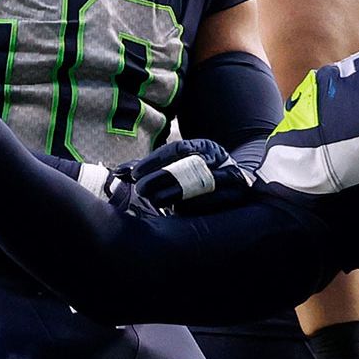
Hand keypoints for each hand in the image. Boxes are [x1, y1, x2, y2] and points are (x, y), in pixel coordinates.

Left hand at [121, 139, 258, 212]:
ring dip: (175, 194)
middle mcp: (220, 160)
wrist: (239, 188)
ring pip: (201, 186)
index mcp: (206, 147)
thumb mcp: (180, 166)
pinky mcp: (235, 198)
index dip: (155, 160)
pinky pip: (211, 204)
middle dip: (162, 177)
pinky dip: (191, 208)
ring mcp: (231, 179)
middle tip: (141, 188)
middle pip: (189, 166)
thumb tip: (119, 172)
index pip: (178, 149)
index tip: (134, 173)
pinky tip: (176, 210)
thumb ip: (151, 168)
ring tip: (155, 200)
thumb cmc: (199, 177)